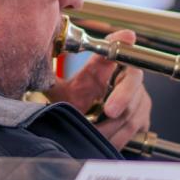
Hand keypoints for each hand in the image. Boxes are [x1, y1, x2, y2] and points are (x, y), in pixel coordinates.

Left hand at [41, 29, 151, 149]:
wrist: (91, 127)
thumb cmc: (78, 104)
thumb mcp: (64, 93)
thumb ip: (54, 82)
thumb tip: (36, 72)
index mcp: (107, 66)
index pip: (118, 48)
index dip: (123, 43)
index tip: (126, 36)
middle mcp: (128, 78)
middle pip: (133, 82)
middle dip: (123, 97)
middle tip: (110, 110)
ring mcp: (139, 98)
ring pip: (133, 110)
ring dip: (115, 126)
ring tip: (95, 134)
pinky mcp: (143, 119)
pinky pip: (134, 129)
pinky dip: (119, 138)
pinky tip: (104, 143)